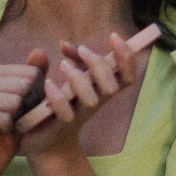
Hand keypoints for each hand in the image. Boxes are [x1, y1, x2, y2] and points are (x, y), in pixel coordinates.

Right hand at [0, 60, 42, 175]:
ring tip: (11, 123)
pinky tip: (1, 131)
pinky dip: (9, 128)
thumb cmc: (14, 127)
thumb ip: (34, 75)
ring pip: (15, 102)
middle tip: (18, 118)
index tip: (26, 107)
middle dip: (28, 106)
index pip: (31, 73)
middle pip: (24, 86)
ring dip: (19, 118)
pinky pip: (5, 118)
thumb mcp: (29, 99)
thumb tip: (40, 50)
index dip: (37, 94)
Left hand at [17, 37, 140, 160]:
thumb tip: (64, 43)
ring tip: (63, 65)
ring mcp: (80, 114)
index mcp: (104, 89)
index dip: (127, 57)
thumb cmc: (62, 104)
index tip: (114, 36)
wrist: (47, 140)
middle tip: (83, 49)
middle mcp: (97, 102)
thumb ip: (71, 59)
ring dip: (79, 78)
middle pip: (112, 86)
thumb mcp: (70, 77)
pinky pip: (66, 113)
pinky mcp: (61, 124)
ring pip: (92, 99)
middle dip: (99, 64)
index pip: (128, 76)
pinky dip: (58, 97)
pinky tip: (48, 84)